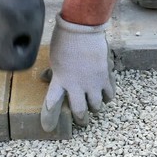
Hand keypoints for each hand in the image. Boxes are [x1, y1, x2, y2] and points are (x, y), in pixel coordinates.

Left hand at [41, 14, 115, 131]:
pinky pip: (109, 94)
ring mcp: (92, 83)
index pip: (52, 105)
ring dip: (95, 108)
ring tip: (95, 107)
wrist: (83, 29)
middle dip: (81, 120)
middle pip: (80, 112)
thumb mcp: (54, 57)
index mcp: (60, 81)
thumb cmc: (65, 40)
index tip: (47, 128)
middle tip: (82, 121)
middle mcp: (76, 86)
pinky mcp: (105, 77)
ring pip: (96, 106)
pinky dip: (108, 97)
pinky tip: (106, 95)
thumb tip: (46, 78)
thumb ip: (53, 72)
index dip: (49, 119)